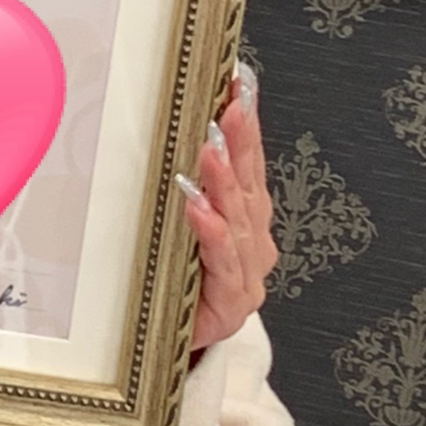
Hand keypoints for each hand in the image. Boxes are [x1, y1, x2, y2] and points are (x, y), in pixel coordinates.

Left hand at [179, 62, 277, 353]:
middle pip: (248, 185)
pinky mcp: (231, 304)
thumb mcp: (180, 223)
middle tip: (233, 104)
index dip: (246, 123)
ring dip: (225, 183)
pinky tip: (200, 210)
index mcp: (245, 217)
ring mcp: (246, 274)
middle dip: (242, 142)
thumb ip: (187, 182)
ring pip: (238, 221)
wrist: (175, 343)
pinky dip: (212, 234)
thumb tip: (173, 128)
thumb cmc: (178, 277)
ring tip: (212, 151)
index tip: (240, 83)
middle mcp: (253, 242)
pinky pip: (222, 264)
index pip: (248, 162)